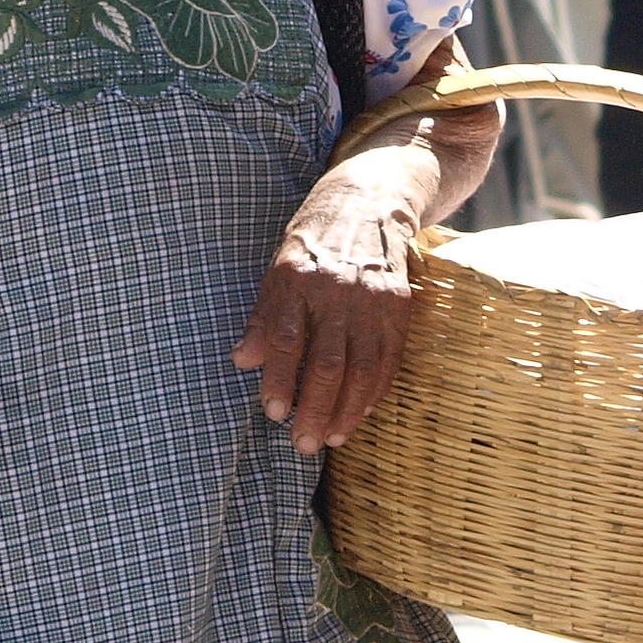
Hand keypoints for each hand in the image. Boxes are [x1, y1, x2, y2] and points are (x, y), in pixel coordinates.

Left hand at [232, 169, 419, 455]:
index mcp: (298, 275)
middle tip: (303, 444)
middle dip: (315, 408)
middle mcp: (337, 287)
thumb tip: (243, 361)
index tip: (275, 413)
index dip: (280, 380)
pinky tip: (362, 412)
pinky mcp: (399, 304)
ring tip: (332, 439)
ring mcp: (373, 297)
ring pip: (362, 367)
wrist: (370, 199)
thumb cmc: (314, 237)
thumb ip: (263, 316)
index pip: (287, 339)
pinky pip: (389, 358)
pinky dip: (376, 390)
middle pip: (327, 361)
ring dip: (348, 410)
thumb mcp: (278, 266)